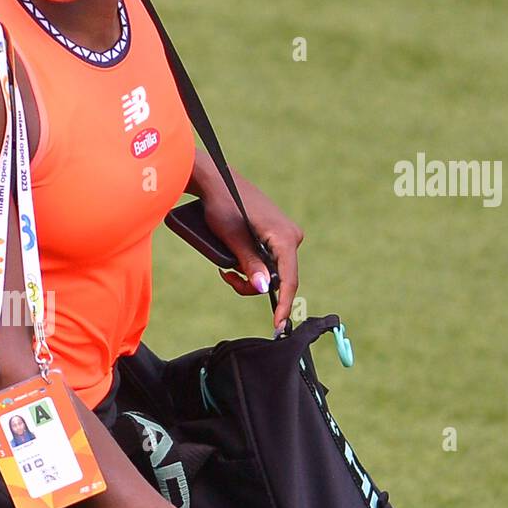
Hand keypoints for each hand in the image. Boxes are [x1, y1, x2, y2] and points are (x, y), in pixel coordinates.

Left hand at [193, 158, 304, 330]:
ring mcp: (285, 234)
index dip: (283, 305)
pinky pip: (269, 259)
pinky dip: (252, 265)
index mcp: (285, 237)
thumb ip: (250, 264)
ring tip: (225, 267)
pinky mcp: (276, 233)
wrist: (216, 181)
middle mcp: (291, 236)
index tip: (277, 326)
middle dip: (252, 284)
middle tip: (226, 277)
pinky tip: (234, 259)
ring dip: (249, 275)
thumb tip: (266, 289)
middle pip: (279, 277)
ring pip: (272, 270)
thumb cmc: (222, 206)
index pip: (288, 279)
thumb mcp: (232, 239)